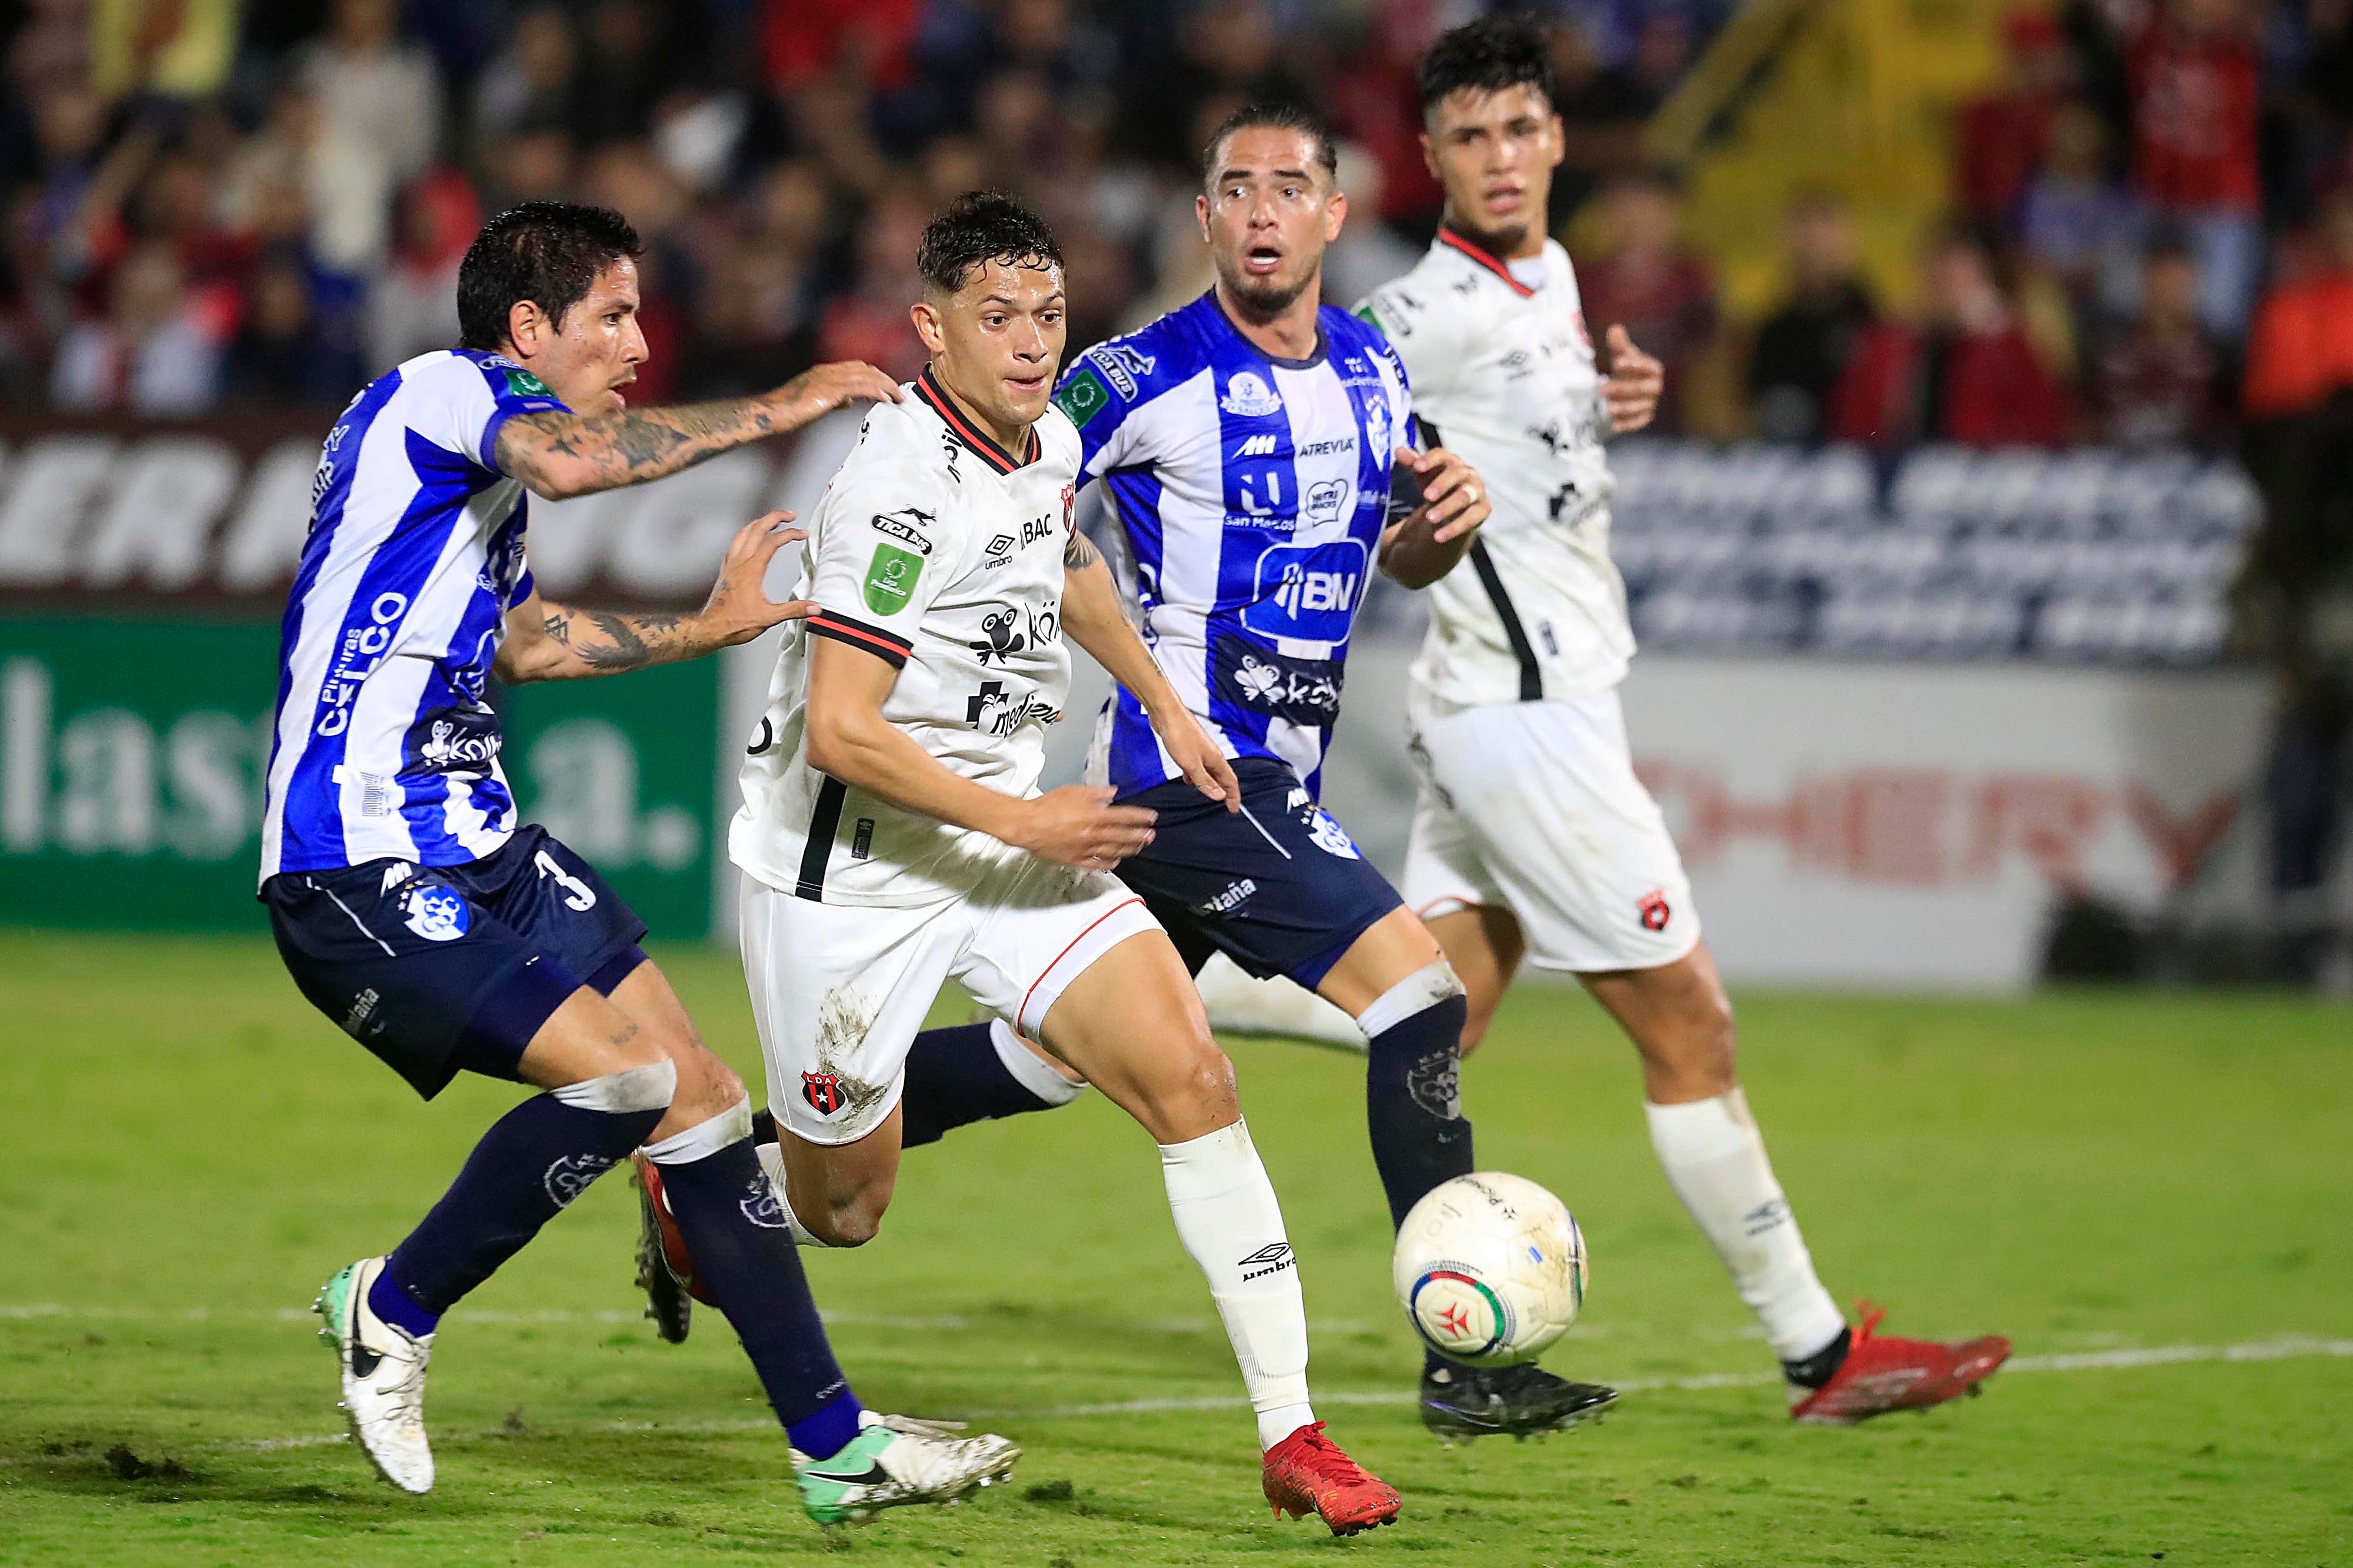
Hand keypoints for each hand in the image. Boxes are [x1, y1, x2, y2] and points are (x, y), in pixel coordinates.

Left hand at [697, 512, 816, 646]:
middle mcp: (740, 562)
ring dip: (759, 522)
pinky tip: (750, 539)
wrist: (711, 628)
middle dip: (775, 517)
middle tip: (790, 515)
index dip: (790, 534)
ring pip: (744, 532)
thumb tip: (815, 608)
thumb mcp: (769, 618)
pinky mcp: (726, 570)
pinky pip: (735, 543)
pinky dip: (746, 534)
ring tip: (771, 520)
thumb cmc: (735, 623)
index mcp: (752, 569)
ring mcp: (731, 564)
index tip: (803, 534)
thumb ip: (793, 610)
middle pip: (757, 528)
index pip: (773, 542)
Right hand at [770, 361, 905, 428]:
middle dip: (884, 380)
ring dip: (886, 386)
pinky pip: (861, 387)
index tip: (887, 388)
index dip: (875, 377)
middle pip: (865, 369)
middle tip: (899, 393)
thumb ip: (833, 399)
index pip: (857, 368)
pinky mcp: (831, 390)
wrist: (773, 412)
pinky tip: (887, 399)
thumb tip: (849, 401)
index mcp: (825, 372)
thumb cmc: (788, 411)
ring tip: (899, 397)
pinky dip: (877, 392)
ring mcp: (830, 378)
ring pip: (867, 377)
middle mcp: (829, 371)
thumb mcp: (815, 402)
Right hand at [1010, 785, 1157, 870]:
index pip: (1124, 816)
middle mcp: (1094, 834)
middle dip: (1140, 835)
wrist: (1028, 825)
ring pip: (1114, 851)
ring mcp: (1086, 849)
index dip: (1140, 817)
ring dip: (1130, 849)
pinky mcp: (1076, 860)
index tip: (1151, 818)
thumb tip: (1113, 792)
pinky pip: (1097, 863)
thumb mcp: (1074, 791)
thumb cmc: (1047, 806)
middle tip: (1151, 835)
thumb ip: (1096, 792)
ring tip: (1139, 847)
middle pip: (1123, 836)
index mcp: (1094, 816)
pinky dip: (1110, 862)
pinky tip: (1117, 860)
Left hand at [1146, 699, 1240, 813]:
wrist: (1166, 713)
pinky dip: (1196, 775)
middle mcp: (1211, 754)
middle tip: (1226, 804)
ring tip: (1208, 794)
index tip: (1234, 809)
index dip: (1234, 796)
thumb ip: (1204, 781)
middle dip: (1225, 792)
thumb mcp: (1191, 764)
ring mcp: (1201, 750)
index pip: (1231, 782)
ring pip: (1209, 771)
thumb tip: (1219, 796)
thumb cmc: (1179, 733)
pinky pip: (1198, 765)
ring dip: (1210, 783)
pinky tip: (1188, 778)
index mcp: (1216, 759)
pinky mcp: (1190, 747)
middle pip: (1222, 777)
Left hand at [1394, 446, 1491, 543]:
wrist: (1453, 509)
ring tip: (1430, 518)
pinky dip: (1454, 528)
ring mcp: (1476, 491)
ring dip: (1447, 507)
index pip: (1441, 455)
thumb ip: (1412, 464)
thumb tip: (1399, 450)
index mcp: (1451, 461)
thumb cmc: (1436, 486)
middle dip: (1442, 484)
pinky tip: (1439, 537)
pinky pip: (1470, 519)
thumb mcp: (1423, 476)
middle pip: (1456, 474)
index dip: (1430, 460)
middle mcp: (1467, 473)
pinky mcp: (1483, 509)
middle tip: (1426, 496)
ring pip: (1464, 497)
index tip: (1416, 467)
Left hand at [1600, 325, 1662, 434]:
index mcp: (1653, 369)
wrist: (1627, 389)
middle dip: (1621, 389)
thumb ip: (1619, 344)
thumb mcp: (1621, 356)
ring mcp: (1651, 403)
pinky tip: (1615, 425)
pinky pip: (1638, 422)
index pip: (1649, 367)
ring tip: (1607, 408)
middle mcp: (1655, 387)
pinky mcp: (1644, 417)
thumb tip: (1615, 329)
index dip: (1635, 365)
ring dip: (1624, 408)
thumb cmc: (1626, 369)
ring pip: (1640, 407)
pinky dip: (1627, 424)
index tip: (1617, 362)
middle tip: (1601, 389)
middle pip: (1641, 389)